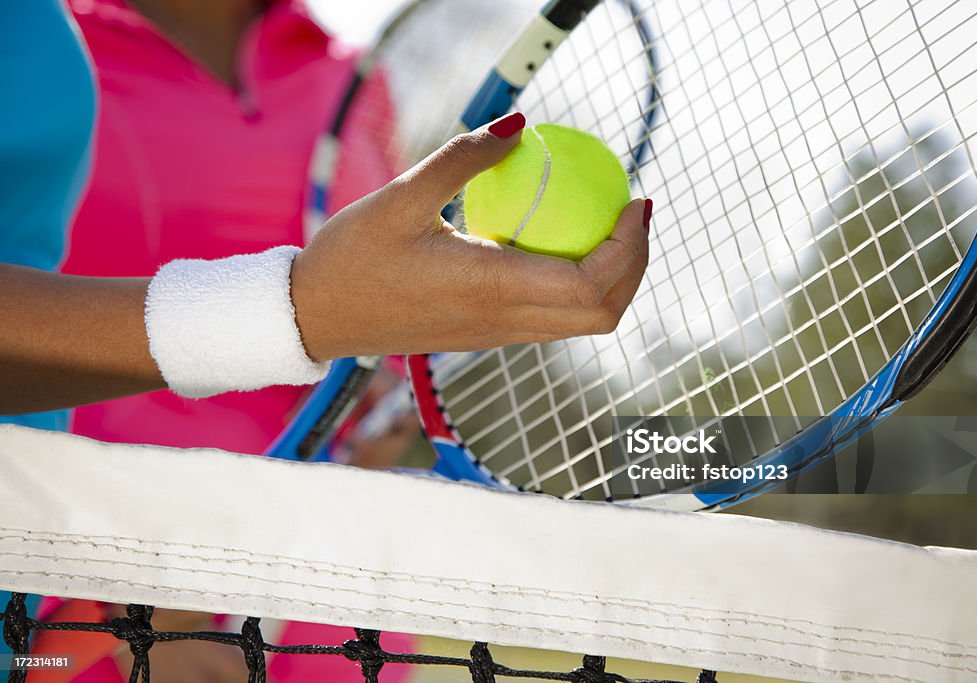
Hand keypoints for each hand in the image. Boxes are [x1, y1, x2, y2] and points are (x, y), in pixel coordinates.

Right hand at [291, 113, 650, 361]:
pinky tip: (556, 242)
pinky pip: (550, 318)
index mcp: (490, 290)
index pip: (589, 285)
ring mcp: (495, 335)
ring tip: (608, 226)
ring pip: (579, 323)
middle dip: (634, 268)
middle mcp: (502, 322)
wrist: (315, 316)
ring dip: (610, 281)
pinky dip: (575, 287)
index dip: (628, 249)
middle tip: (633, 214)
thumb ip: (463, 158)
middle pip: (600, 315)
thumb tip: (518, 126)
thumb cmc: (351, 258)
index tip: (636, 203)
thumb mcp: (400, 196)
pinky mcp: (484, 335)